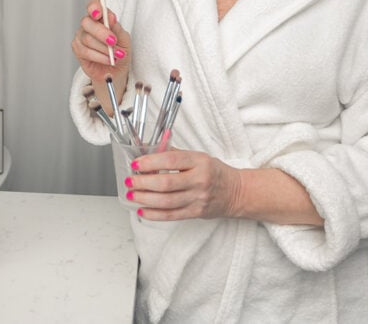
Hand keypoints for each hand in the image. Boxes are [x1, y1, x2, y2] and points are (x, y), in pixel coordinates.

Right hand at [71, 0, 130, 87]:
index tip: (99, 14)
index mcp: (100, 17)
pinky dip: (100, 57)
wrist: (118, 69)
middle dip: (101, 32)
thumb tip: (110, 18)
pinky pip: (86, 52)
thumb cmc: (120, 49)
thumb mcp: (124, 37)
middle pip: (87, 22)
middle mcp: (88, 24)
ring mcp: (81, 37)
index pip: (93, 5)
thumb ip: (116, 27)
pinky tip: (109, 60)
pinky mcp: (78, 50)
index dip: (94, 7)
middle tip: (113, 41)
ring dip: (104, 48)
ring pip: (87, 39)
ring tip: (116, 55)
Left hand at [124, 149, 241, 220]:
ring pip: (166, 201)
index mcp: (199, 162)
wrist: (236, 192)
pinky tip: (142, 210)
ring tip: (132, 195)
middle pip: (166, 183)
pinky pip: (171, 215)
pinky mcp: (196, 213)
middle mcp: (199, 180)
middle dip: (143, 183)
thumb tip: (149, 151)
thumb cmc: (215, 172)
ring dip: (145, 198)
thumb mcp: (198, 157)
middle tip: (130, 181)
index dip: (151, 162)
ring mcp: (198, 198)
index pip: (171, 160)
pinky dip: (154, 214)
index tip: (136, 164)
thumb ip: (175, 154)